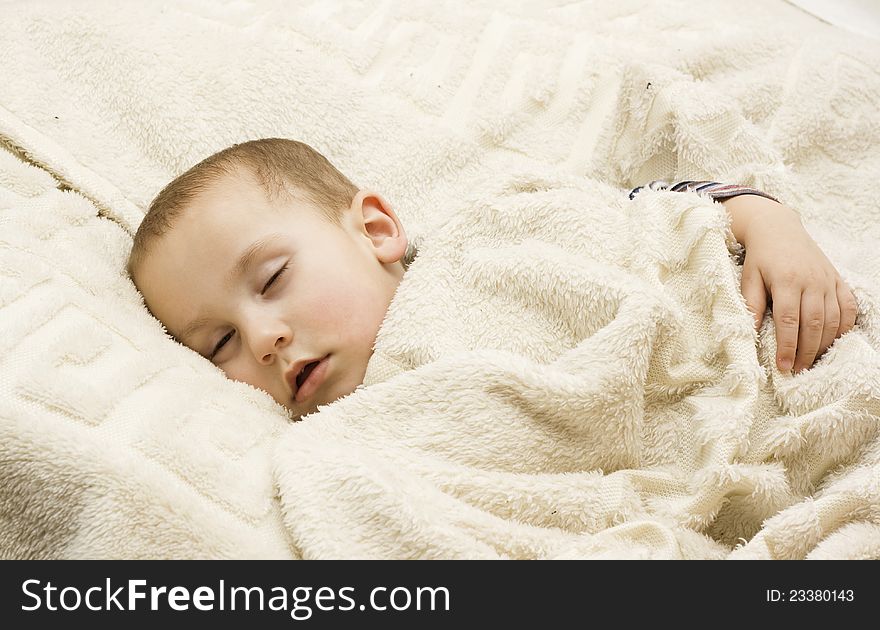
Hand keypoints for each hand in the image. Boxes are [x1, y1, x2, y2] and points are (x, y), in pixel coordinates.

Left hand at [724, 195, 858, 373]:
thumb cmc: (760, 257)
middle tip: (797, 370)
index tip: (783, 367)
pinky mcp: (837, 280)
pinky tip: (833, 341)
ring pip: (832, 319)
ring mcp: (828, 280)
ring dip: (823, 344)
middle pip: (814, 324)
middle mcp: (812, 281)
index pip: (789, 321)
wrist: (779, 229)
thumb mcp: (749, 277)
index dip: (787, 347)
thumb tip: (752, 333)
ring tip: (810, 362)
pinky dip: (844, 327)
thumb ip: (752, 304)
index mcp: (787, 281)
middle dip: (806, 351)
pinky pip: (848, 307)